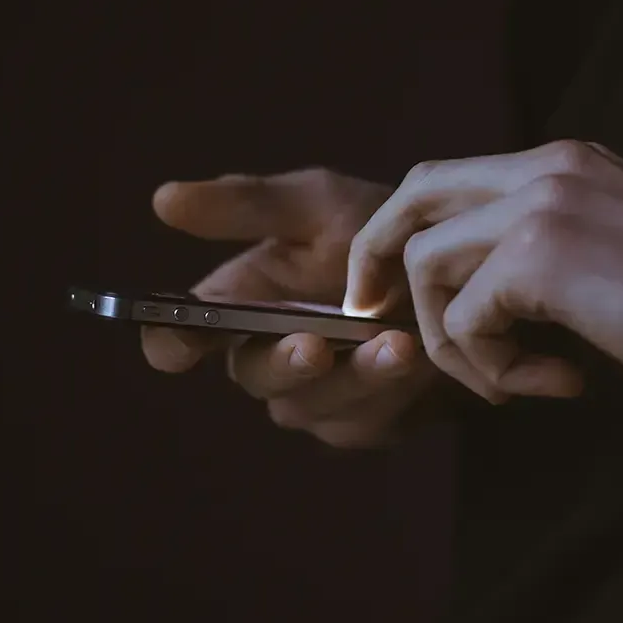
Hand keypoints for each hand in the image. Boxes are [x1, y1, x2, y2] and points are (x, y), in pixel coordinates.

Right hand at [144, 168, 438, 447]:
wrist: (460, 267)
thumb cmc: (377, 229)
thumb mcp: (317, 204)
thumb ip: (247, 205)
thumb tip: (163, 199)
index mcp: (239, 304)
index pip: (181, 336)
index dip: (172, 343)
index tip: (181, 343)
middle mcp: (267, 357)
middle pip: (253, 376)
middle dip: (285, 363)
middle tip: (315, 347)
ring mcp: (316, 398)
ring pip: (313, 406)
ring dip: (356, 377)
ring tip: (397, 344)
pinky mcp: (365, 423)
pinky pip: (366, 422)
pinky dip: (394, 392)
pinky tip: (421, 361)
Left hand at [344, 140, 622, 404]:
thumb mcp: (616, 252)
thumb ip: (546, 253)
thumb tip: (479, 297)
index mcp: (565, 162)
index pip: (450, 178)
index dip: (406, 232)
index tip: (394, 290)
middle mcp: (545, 167)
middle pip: (414, 195)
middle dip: (378, 258)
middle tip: (373, 317)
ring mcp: (542, 203)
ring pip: (427, 264)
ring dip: (453, 340)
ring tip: (512, 380)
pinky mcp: (542, 254)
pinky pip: (467, 319)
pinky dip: (493, 368)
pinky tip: (556, 383)